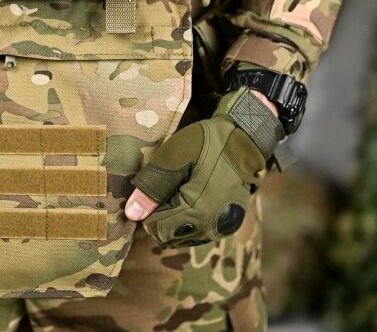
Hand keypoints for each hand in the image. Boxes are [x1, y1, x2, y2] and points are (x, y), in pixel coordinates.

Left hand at [125, 88, 282, 248]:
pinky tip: (191, 197)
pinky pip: (199, 232)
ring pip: (183, 237)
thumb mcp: (174, 156)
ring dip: (174, 220)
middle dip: (160, 217)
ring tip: (177, 191)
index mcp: (194, 211)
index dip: (147, 211)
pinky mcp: (228, 224)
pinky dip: (189, 221)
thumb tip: (131, 214)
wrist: (244, 140)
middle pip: (168, 237)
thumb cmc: (206, 144)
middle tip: (164, 189)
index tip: (151, 190)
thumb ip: (152, 186)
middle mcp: (208, 227)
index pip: (156, 229)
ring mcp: (220, 228)